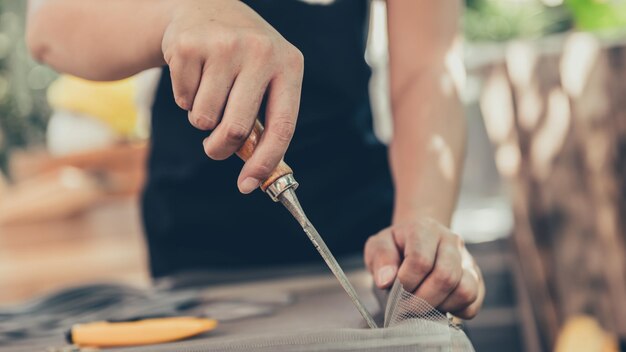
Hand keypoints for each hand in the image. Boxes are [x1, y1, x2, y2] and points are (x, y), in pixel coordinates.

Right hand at [161, 0, 303, 192]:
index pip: (282, 127)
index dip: (266, 163)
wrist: (206, 8)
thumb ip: (265, 121)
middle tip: (214, 148)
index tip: (248, 186)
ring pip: (204, 118)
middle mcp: (261, 52)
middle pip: (235, 128)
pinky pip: (183, 100)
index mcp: (290, 65)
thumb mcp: (267, 78)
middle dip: (220, 148)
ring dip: (202, 119)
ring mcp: (224, 46)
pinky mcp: (189, 45)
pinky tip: (195, 74)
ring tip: (210, 92)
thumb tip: (256, 178)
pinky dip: (185, 99)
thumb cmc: (243, 58)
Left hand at [364, 218, 483, 318]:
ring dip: (440, 306)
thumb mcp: (378, 245)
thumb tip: (386, 280)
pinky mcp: (476, 279)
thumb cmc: (395, 246)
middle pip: (446, 277)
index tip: (395, 290)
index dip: (406, 283)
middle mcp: (451, 241)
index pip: (420, 261)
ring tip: (423, 305)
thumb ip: (380, 258)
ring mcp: (467, 260)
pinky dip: (455, 311)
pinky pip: (473, 303)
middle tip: (407, 305)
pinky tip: (438, 305)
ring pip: (466, 290)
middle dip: (422, 300)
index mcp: (425, 229)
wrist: (415, 242)